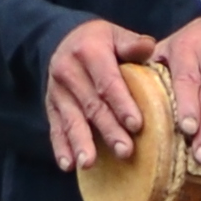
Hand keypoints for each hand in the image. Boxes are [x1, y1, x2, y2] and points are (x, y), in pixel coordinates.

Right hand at [43, 19, 161, 172]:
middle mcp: (68, 71)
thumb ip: (133, 44)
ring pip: (72, 120)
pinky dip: (61, 147)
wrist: (62, 40)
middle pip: (92, 105)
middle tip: (125, 151)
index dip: (122, 104)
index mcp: (89, 52)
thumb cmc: (100, 41)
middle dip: (109, 130)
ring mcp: (57, 91)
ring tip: (89, 163)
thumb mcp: (115, 35)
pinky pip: (55, 128)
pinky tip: (68, 165)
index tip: (137, 125)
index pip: (108, 82)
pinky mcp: (51, 106)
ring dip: (81, 143)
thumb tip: (150, 47)